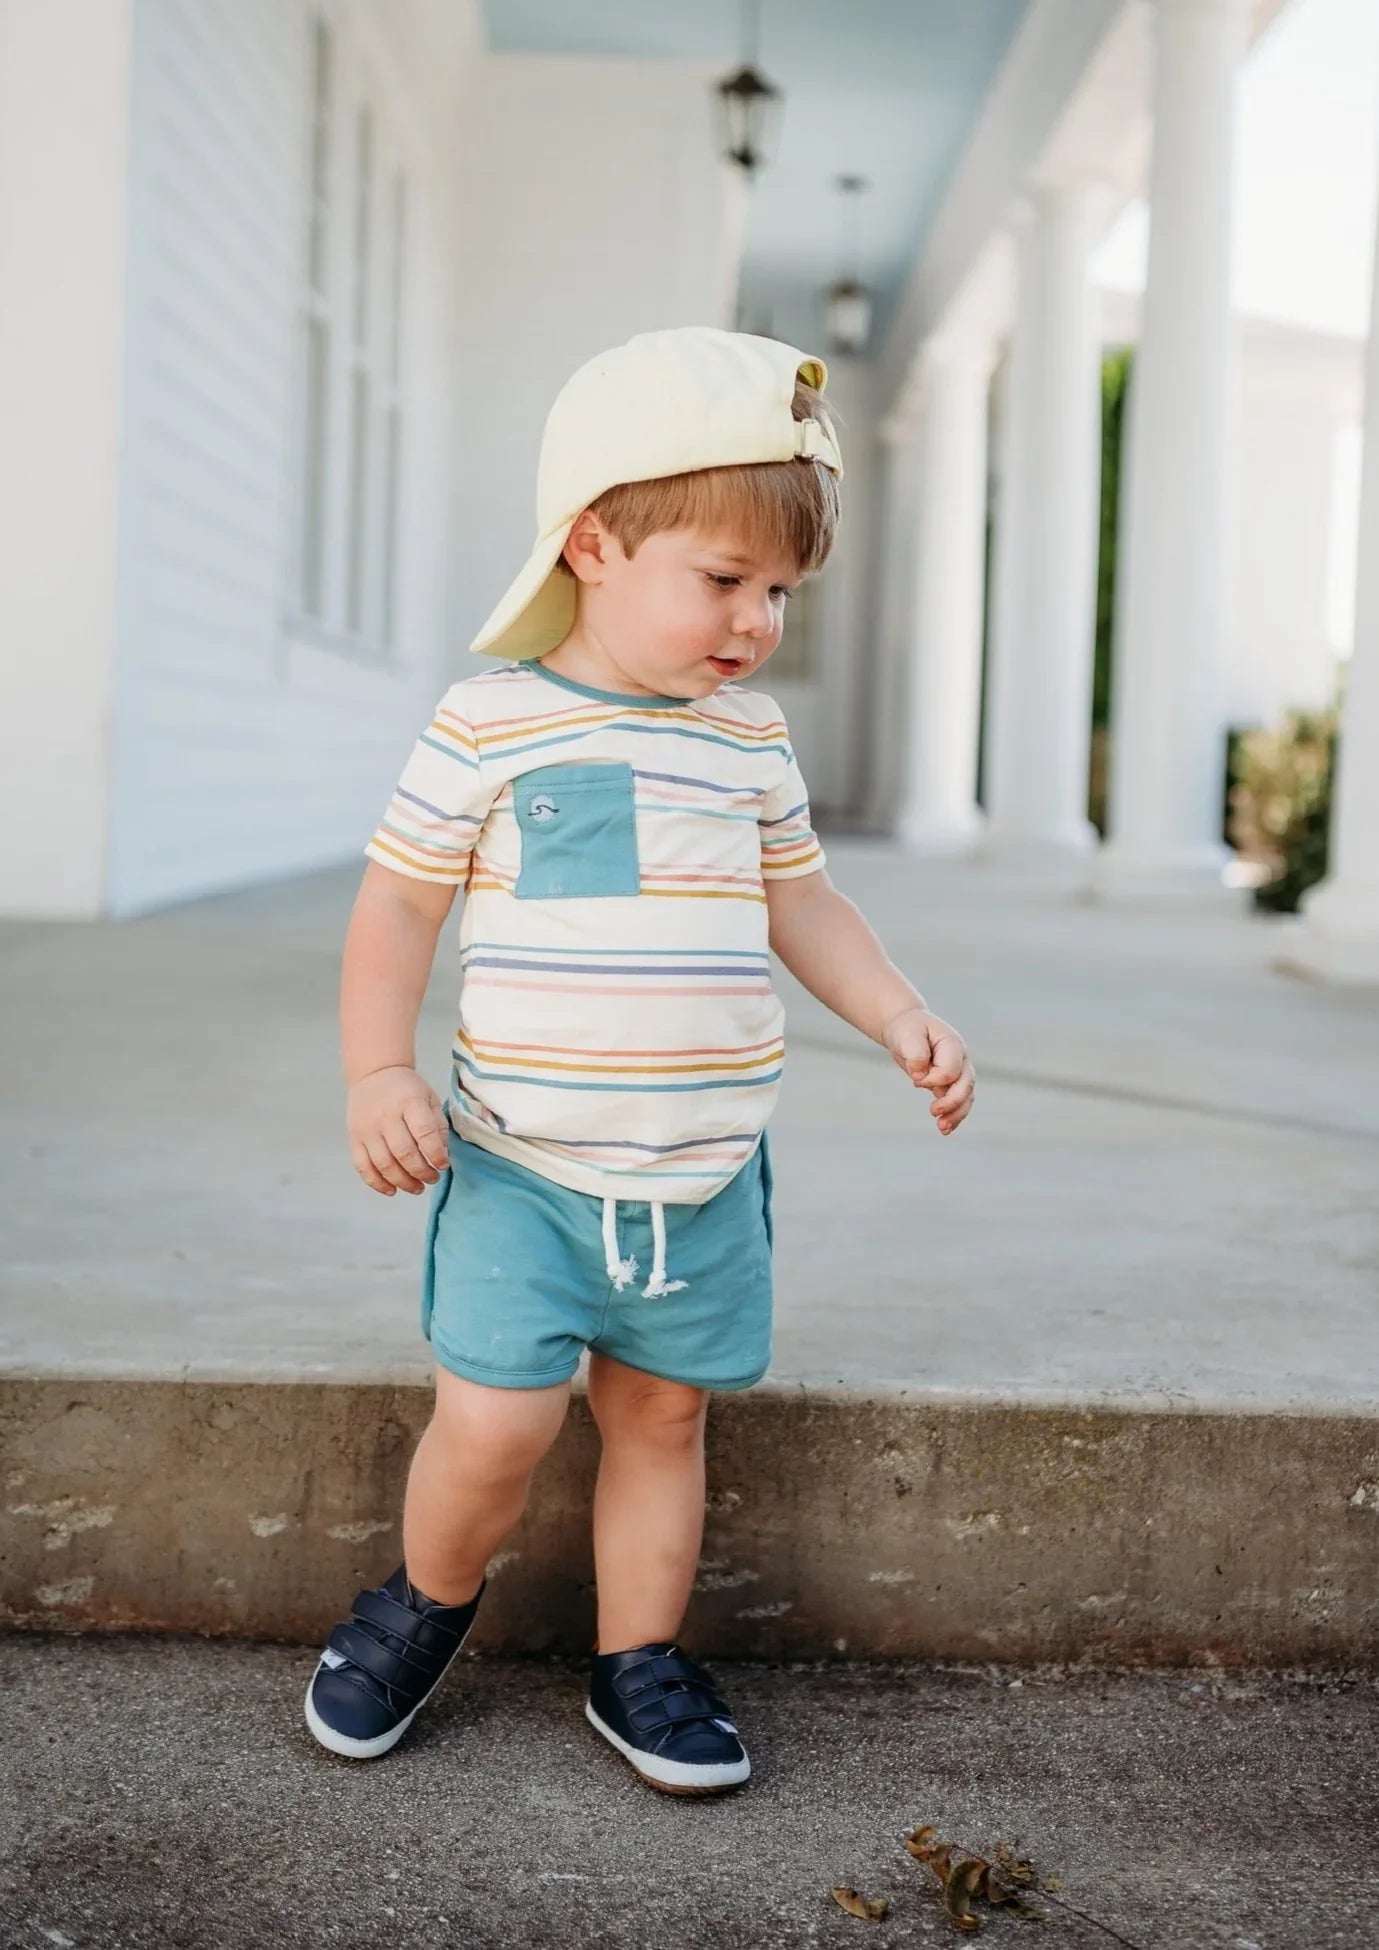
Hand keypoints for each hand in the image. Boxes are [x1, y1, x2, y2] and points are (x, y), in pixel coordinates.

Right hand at [347, 1066, 449, 1194]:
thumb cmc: (407, 1090)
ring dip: (402, 1182)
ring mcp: (367, 1128)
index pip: (424, 1133)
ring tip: (417, 1188)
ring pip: (383, 1164)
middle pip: (403, 1153)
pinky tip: (392, 1190)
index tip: (443, 1165)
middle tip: (432, 1179)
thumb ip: (438, 1125)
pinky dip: (377, 1183)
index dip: (436, 1154)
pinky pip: (362, 1166)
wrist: (374, 1074)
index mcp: (410, 1102)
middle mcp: (386, 1116)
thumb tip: (442, 1154)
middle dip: (421, 1172)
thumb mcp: (429, 1098)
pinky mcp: (354, 1138)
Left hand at [882, 1008, 974, 1136]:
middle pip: (965, 1086)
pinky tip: (944, 1129)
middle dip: (952, 1102)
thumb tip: (919, 1076)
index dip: (933, 1080)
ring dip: (956, 1114)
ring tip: (942, 1129)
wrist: (908, 1028)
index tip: (915, 1080)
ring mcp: (959, 1072)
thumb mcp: (907, 1035)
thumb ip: (915, 1053)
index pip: (951, 1070)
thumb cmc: (908, 1029)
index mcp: (952, 1044)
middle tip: (933, 1112)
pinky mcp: (951, 1083)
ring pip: (966, 1097)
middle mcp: (961, 1059)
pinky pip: (958, 1102)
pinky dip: (953, 1116)